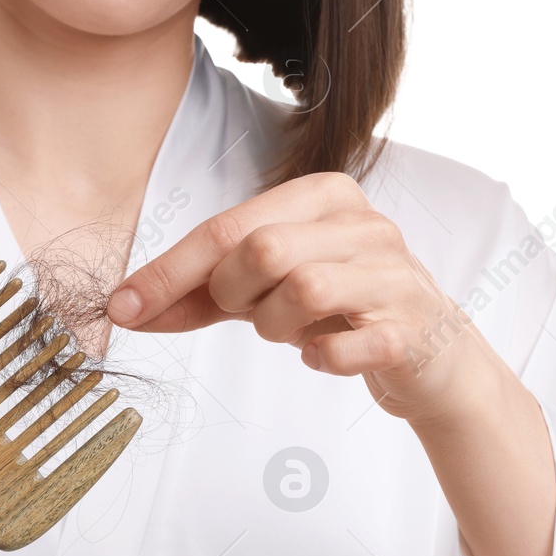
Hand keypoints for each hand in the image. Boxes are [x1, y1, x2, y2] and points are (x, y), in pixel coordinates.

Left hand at [104, 171, 509, 425]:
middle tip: (247, 313)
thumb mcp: (268, 290)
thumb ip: (202, 293)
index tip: (122, 307)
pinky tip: (326, 353)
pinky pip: (339, 347)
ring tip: (291, 331)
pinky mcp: (409, 328)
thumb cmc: (341, 310)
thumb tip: (125, 307)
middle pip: (261, 250)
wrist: (433, 356)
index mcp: (322, 197)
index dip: (168, 272)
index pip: (227, 228)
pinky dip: (318, 358)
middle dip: (233, 294)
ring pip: (300, 290)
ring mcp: (391, 274)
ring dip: (275, 326)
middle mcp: (362, 223)